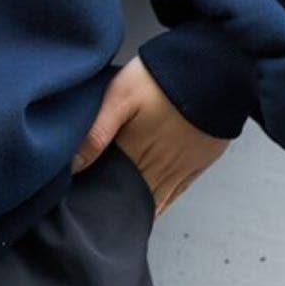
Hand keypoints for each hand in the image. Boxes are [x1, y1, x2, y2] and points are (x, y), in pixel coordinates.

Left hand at [71, 55, 230, 216]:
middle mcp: (158, 163)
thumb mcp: (120, 94)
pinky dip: (163, 204)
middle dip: (116, 200)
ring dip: (139, 206)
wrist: (210, 70)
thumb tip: (74, 165)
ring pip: (155, 197)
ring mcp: (181, 166)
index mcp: (135, 147)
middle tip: (98, 211)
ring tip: (120, 215)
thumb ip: (98, 130)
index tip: (83, 199)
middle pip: (133, 191)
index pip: (111, 179)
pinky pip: (177, 193)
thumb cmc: (160, 77)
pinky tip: (152, 210)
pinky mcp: (198, 163)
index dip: (97, 189)